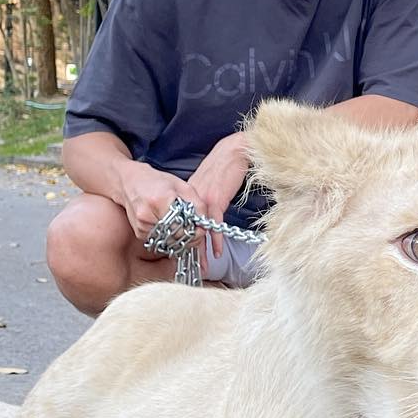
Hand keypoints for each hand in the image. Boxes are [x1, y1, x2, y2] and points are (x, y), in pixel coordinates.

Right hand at [117, 162, 199, 242]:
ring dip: (179, 238)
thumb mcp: (182, 186)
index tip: (201, 229)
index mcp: (160, 201)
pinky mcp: (139, 233)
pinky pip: (160, 240)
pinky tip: (169, 225)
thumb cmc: (156, 181)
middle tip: (195, 230)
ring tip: (182, 225)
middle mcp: (148, 216)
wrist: (130, 182)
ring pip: (169, 242)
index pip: (183, 227)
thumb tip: (206, 223)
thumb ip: (197, 205)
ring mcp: (142, 226)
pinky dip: (168, 236)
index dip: (195, 231)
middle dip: (189, 236)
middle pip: (176, 237)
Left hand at [186, 132, 251, 258]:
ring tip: (201, 266)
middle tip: (187, 267)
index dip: (182, 240)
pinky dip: (216, 240)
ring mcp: (203, 200)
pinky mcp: (216, 200)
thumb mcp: (209, 183)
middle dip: (188, 251)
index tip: (182, 255)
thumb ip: (203, 199)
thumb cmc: (225, 166)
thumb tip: (204, 215)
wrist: (235, 150)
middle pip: (186, 230)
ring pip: (198, 231)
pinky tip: (216, 252)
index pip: (182, 223)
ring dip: (201, 251)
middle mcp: (192, 200)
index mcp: (189, 196)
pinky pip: (214, 225)